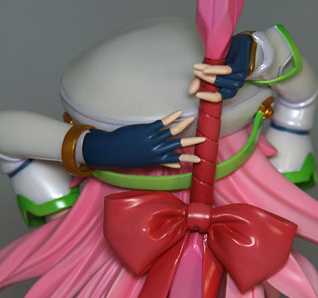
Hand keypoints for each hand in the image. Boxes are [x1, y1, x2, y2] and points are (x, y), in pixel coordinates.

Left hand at [82, 111, 203, 168]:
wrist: (113, 150)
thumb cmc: (129, 157)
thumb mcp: (146, 162)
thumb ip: (162, 161)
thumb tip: (176, 165)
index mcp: (157, 158)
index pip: (176, 158)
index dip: (189, 159)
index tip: (200, 160)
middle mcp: (157, 149)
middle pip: (178, 144)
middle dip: (192, 141)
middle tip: (204, 139)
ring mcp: (152, 139)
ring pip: (171, 132)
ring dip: (183, 125)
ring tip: (192, 119)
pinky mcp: (146, 129)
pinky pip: (161, 123)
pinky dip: (171, 117)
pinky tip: (178, 112)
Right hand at [188, 33, 253, 102]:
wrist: (239, 43)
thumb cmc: (224, 58)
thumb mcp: (209, 70)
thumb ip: (200, 81)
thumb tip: (191, 92)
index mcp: (229, 88)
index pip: (220, 98)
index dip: (209, 97)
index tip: (197, 95)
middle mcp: (236, 84)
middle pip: (222, 89)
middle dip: (206, 81)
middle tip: (196, 74)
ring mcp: (241, 75)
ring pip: (224, 80)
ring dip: (209, 75)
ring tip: (199, 69)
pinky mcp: (242, 66)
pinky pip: (228, 71)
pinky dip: (216, 70)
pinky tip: (207, 69)